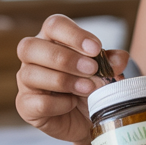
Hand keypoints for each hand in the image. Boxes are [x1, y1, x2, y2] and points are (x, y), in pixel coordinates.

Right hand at [16, 14, 128, 142]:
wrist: (88, 119)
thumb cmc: (91, 86)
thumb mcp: (104, 71)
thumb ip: (111, 62)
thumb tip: (119, 59)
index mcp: (52, 40)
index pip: (53, 25)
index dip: (73, 34)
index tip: (95, 48)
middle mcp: (33, 58)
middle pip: (30, 46)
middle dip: (65, 58)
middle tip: (92, 69)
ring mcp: (25, 82)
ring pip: (30, 74)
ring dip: (64, 81)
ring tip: (88, 89)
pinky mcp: (26, 106)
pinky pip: (37, 102)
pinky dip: (59, 104)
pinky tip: (72, 104)